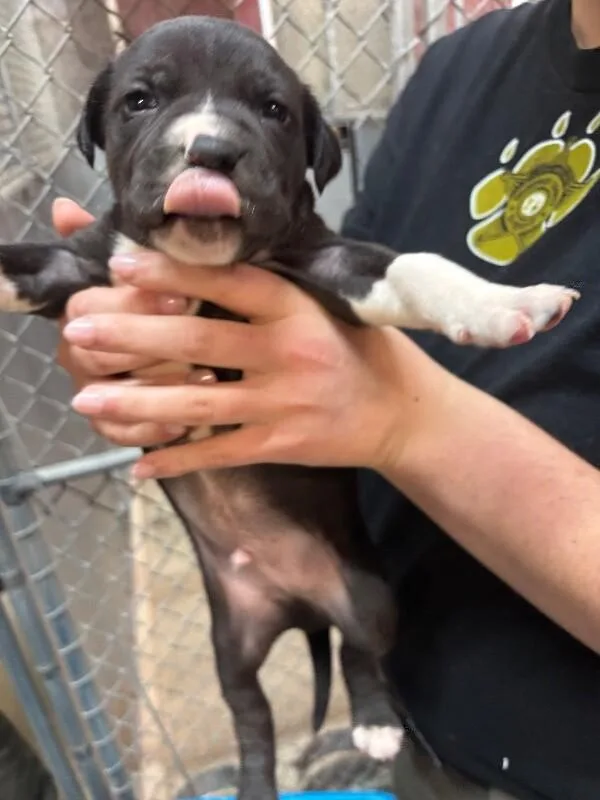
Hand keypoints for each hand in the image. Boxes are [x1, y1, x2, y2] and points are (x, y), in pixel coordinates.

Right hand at [53, 198, 197, 446]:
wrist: (197, 351)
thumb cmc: (169, 303)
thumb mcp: (155, 269)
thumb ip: (116, 242)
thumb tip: (64, 208)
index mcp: (83, 311)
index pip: (88, 307)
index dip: (134, 303)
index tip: (182, 298)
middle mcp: (79, 351)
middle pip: (94, 353)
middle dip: (150, 346)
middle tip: (199, 345)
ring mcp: (94, 392)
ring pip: (114, 395)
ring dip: (159, 387)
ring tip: (207, 378)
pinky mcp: (114, 427)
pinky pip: (122, 436)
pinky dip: (152, 431)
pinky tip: (187, 425)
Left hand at [61, 249, 451, 478]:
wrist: (405, 414)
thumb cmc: (364, 349)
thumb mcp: (329, 304)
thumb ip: (276, 287)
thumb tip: (213, 259)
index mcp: (298, 309)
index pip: (227, 284)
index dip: (173, 274)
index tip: (121, 263)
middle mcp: (288, 353)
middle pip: (197, 344)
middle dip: (132, 338)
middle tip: (79, 332)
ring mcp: (283, 404)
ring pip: (198, 404)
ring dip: (137, 403)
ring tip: (85, 400)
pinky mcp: (281, 445)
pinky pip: (219, 452)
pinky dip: (178, 459)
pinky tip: (137, 464)